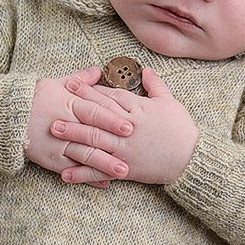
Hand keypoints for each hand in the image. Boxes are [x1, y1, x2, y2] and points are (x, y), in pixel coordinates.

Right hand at [25, 68, 132, 186]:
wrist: (7, 117)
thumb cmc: (34, 98)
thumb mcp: (56, 84)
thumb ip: (79, 80)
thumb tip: (98, 71)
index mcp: (68, 104)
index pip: (93, 112)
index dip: (111, 119)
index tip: (129, 125)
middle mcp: (65, 125)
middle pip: (92, 135)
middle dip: (113, 142)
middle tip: (133, 148)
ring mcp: (58, 144)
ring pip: (84, 155)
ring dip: (104, 164)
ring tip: (123, 171)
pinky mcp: (51, 160)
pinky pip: (73, 170)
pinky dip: (88, 177)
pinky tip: (104, 183)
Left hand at [53, 65, 198, 186]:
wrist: (191, 159)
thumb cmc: (182, 130)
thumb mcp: (170, 103)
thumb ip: (156, 85)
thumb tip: (145, 70)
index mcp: (138, 110)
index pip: (110, 96)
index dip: (90, 90)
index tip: (73, 83)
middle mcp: (128, 128)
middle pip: (97, 116)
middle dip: (75, 109)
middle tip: (55, 105)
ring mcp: (125, 149)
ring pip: (95, 141)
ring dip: (73, 136)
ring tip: (54, 131)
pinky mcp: (125, 168)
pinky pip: (100, 171)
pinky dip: (82, 173)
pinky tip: (65, 174)